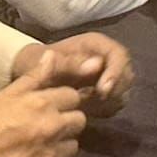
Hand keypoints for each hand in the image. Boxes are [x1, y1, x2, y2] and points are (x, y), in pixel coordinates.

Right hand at [0, 53, 86, 156]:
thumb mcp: (5, 95)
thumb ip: (34, 76)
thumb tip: (52, 55)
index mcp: (42, 103)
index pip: (73, 95)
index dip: (62, 100)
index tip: (49, 106)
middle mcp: (53, 127)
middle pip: (79, 120)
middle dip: (66, 120)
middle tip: (46, 126)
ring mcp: (53, 154)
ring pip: (74, 144)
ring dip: (62, 143)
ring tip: (40, 145)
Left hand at [14, 33, 133, 116]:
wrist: (29, 77)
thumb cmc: (36, 63)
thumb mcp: (48, 60)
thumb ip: (70, 62)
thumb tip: (97, 65)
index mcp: (96, 45)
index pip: (119, 55)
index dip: (116, 72)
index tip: (103, 90)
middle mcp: (106, 59)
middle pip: (126, 74)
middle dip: (114, 90)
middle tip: (95, 103)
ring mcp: (107, 76)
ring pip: (123, 90)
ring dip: (109, 101)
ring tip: (87, 107)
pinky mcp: (105, 93)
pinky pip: (115, 103)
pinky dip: (105, 109)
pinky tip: (87, 111)